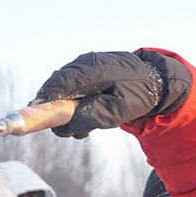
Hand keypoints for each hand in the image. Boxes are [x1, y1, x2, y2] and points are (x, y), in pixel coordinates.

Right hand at [31, 50, 191, 138]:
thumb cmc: (140, 94)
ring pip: (62, 90)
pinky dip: (73, 105)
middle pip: (55, 87)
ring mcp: (84, 67)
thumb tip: (71, 124)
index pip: (59, 83)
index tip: (39, 118)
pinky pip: (71, 90)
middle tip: (67, 131)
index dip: (45, 100)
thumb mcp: (121, 110)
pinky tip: (86, 120)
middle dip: (55, 110)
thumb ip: (96, 115)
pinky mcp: (86, 74)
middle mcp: (84, 64)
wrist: (156, 80)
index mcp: (91, 70)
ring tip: (83, 129)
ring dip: (65, 110)